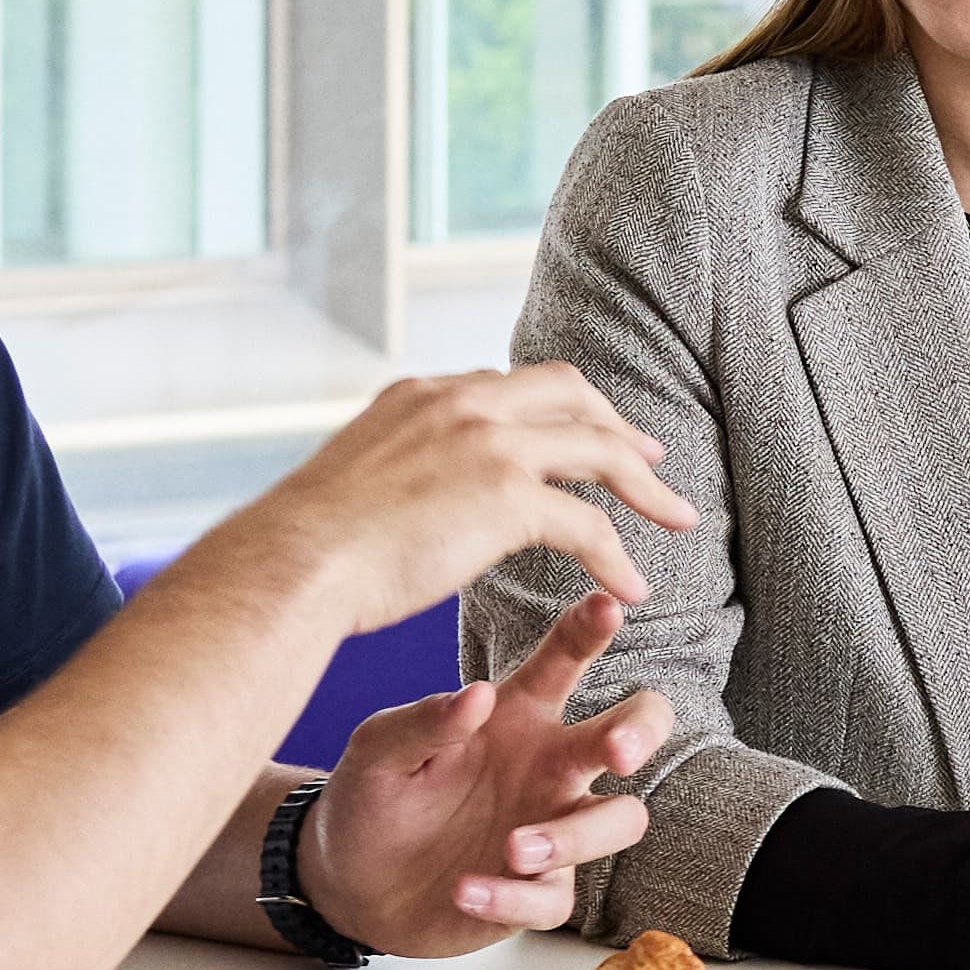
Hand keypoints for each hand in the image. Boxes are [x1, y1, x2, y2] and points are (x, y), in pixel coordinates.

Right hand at [212, 367, 692, 630]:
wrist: (293, 563)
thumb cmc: (305, 546)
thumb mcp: (351, 480)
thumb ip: (393, 471)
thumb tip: (397, 501)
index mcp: (421, 394)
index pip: (508, 384)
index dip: (556, 407)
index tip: (581, 429)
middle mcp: (459, 401)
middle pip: (569, 393)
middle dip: (616, 424)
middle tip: (650, 456)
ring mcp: (487, 442)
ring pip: (597, 448)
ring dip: (645, 485)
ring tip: (677, 519)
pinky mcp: (506, 495)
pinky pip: (587, 522)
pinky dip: (618, 553)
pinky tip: (634, 586)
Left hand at [294, 592, 672, 951]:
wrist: (348, 885)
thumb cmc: (372, 799)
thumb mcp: (376, 751)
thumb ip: (423, 722)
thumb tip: (479, 695)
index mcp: (515, 717)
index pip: (564, 663)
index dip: (589, 631)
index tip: (608, 606)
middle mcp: (547, 767)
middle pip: (634, 731)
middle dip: (640, 732)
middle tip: (616, 751)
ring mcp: (550, 828)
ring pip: (620, 821)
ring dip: (576, 836)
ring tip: (513, 849)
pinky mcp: (537, 892)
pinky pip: (553, 897)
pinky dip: (512, 898)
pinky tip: (465, 892)